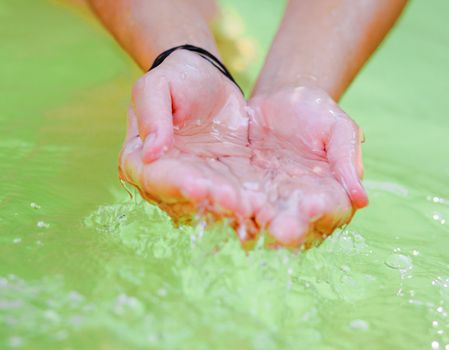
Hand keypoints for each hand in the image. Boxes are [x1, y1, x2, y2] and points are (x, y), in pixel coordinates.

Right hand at [118, 50, 263, 230]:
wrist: (206, 79)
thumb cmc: (177, 78)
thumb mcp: (157, 86)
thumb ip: (152, 116)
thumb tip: (150, 154)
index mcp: (138, 157)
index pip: (152, 177)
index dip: (174, 184)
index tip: (198, 187)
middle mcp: (163, 177)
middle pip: (183, 198)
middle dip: (208, 201)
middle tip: (233, 203)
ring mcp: (193, 181)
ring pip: (207, 202)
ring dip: (228, 208)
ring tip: (250, 207)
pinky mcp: (220, 180)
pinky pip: (230, 194)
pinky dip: (244, 200)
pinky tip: (261, 204)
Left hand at [248, 86, 367, 245]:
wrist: (280, 100)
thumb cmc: (316, 112)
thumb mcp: (338, 128)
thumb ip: (347, 160)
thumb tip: (361, 199)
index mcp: (330, 192)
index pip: (332, 210)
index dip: (324, 212)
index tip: (312, 208)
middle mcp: (300, 204)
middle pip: (298, 224)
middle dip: (289, 229)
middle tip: (280, 231)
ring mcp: (271, 201)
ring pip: (266, 221)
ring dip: (258, 227)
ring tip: (248, 229)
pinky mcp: (247, 193)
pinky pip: (240, 206)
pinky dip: (232, 211)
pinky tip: (223, 210)